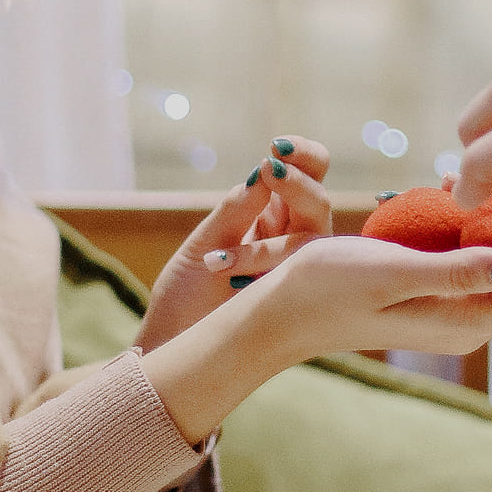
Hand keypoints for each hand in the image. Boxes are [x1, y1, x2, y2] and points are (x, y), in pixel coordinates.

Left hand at [141, 137, 333, 346]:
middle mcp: (291, 240)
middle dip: (298, 181)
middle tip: (270, 168)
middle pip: (318, 201)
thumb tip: (267, 167)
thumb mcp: (204, 244)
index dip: (303, 154)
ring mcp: (298, 270)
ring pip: (315, 238)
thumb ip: (236, 208)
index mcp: (270, 216)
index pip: (306, 174)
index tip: (278, 144)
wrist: (173, 346)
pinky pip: (302, 274)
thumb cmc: (186, 296)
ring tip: (221, 254)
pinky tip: (224, 268)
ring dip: (272, 237)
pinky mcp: (297, 299)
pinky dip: (264, 265)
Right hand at [250, 232, 491, 362]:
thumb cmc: (327, 290)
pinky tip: (471, 186)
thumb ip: (452, 270)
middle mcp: (474, 318)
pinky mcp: (436, 290)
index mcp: (471, 320)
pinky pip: (481, 258)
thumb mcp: (389, 270)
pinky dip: (488, 225)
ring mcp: (455, 306)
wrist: (279, 313)